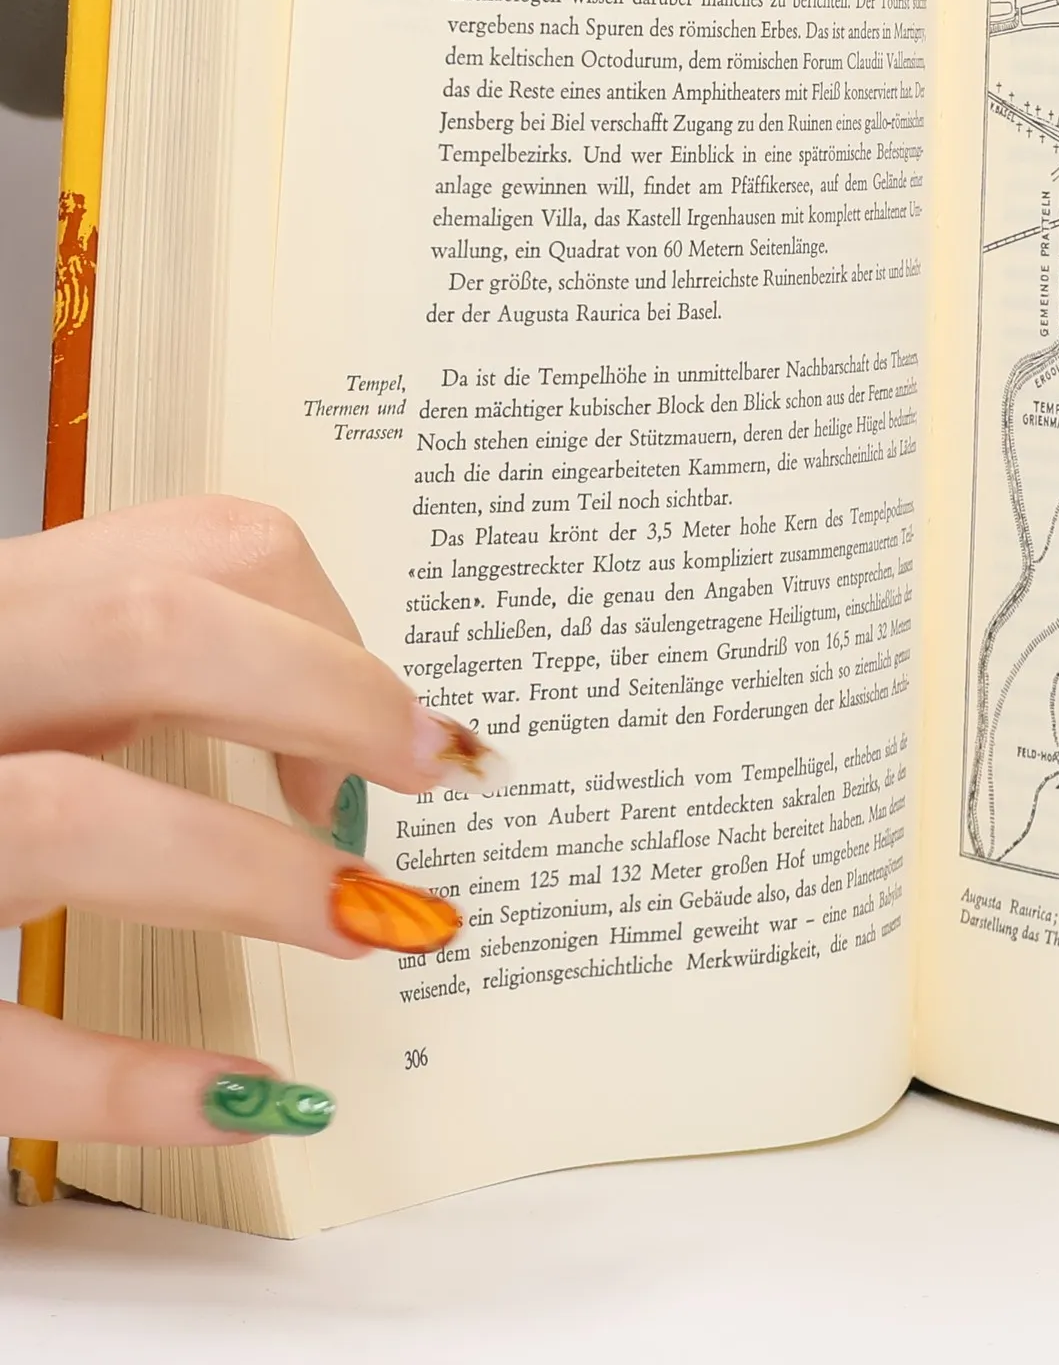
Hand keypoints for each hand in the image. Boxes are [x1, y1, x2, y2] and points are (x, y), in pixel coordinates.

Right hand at [1, 496, 494, 1148]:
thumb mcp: (16, 680)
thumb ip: (136, 676)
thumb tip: (331, 746)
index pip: (198, 548)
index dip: (334, 627)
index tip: (404, 726)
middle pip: (151, 628)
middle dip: (325, 696)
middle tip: (430, 774)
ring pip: (71, 818)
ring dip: (253, 873)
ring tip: (370, 922)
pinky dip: (130, 1081)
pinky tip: (246, 1096)